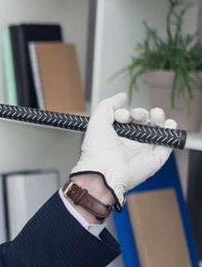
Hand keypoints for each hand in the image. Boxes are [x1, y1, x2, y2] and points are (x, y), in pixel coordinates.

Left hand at [70, 92, 174, 208]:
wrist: (105, 171)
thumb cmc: (97, 149)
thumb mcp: (97, 120)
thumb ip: (108, 105)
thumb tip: (122, 96)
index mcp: (115, 136)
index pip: (126, 119)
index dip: (126, 113)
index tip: (121, 115)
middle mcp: (130, 143)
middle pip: (143, 122)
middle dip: (142, 113)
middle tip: (137, 116)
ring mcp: (143, 150)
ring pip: (156, 130)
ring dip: (158, 118)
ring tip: (155, 114)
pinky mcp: (156, 158)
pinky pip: (167, 143)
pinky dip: (170, 131)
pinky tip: (167, 123)